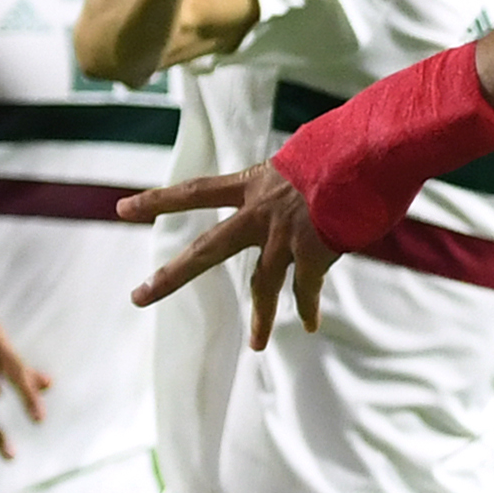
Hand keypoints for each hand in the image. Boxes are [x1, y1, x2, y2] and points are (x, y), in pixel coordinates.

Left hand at [122, 163, 343, 347]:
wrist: (370, 153)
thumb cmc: (346, 145)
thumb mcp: (304, 156)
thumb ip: (289, 182)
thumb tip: (294, 194)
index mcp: (254, 183)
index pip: (195, 191)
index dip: (158, 200)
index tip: (122, 208)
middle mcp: (260, 212)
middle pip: (206, 249)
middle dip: (170, 276)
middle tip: (138, 297)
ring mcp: (284, 235)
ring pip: (263, 286)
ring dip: (260, 318)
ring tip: (256, 346)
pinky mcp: (313, 253)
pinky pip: (306, 290)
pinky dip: (307, 308)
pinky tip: (307, 324)